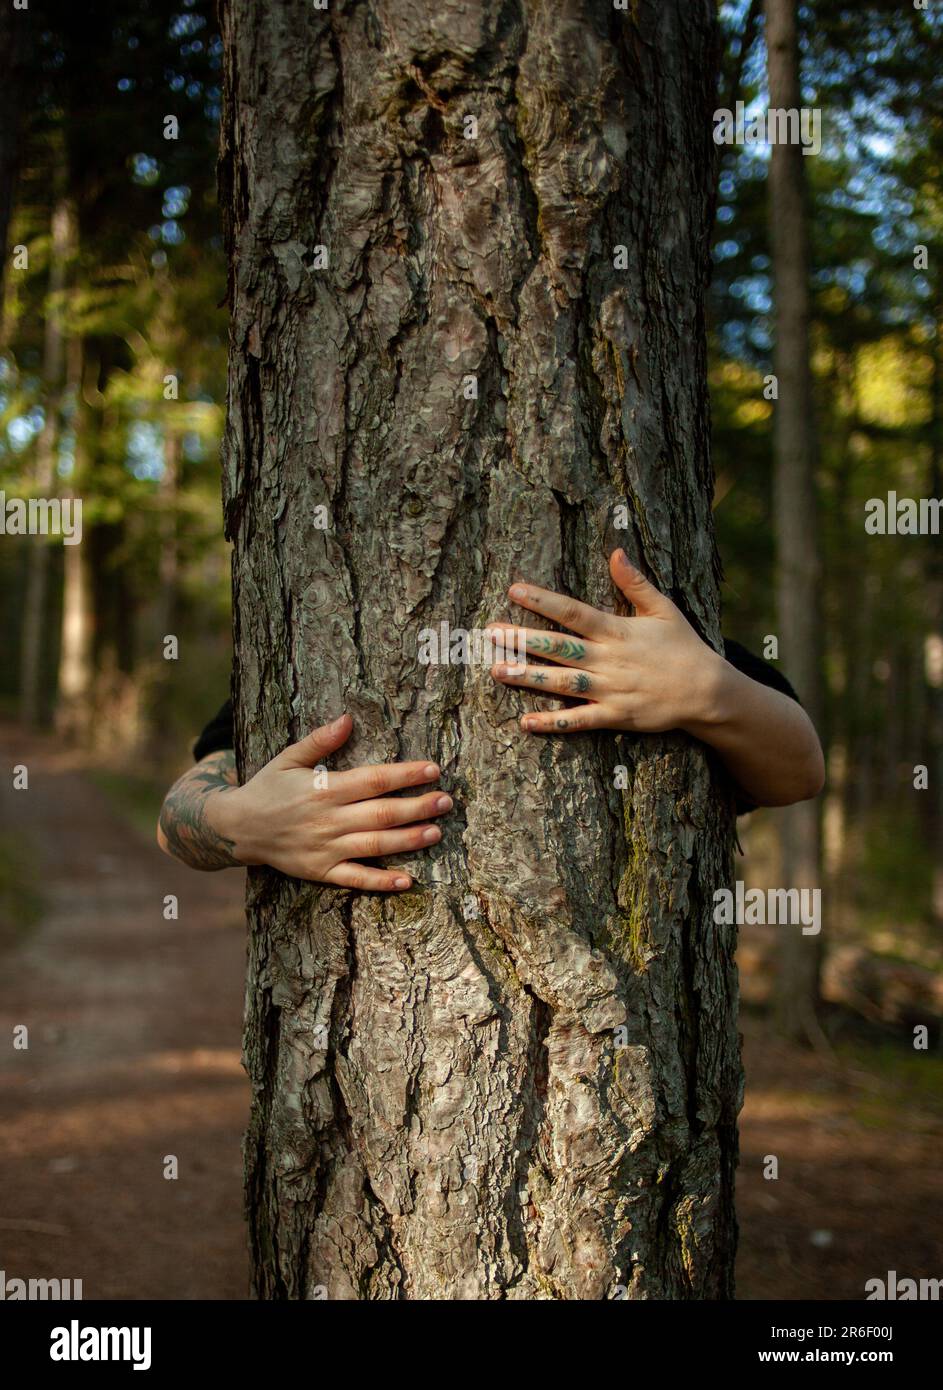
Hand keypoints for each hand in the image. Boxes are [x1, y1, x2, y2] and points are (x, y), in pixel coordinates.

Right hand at [209, 714, 451, 889]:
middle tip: (446, 801)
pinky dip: (381, 882)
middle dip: (418, 807)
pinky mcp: (321, 872)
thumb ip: (320, 741)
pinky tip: (407, 880)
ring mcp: (325, 849)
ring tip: (436, 832)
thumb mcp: (288, 758)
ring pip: (375, 845)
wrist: (237, 828)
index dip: (405, 775)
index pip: (373, 780)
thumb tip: (347, 718)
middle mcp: (328, 820)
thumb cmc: (268, 787)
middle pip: (382, 813)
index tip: (432, 769)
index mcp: (323, 789)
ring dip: (408, 840)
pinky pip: (355, 879)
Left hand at [486, 549, 723, 735]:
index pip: (573, 612)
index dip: (543, 601)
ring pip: (562, 683)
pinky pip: (579, 720)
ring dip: (529, 677)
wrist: (707, 691)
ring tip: (497, 670)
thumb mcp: (664, 609)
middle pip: (559, 647)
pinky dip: (553, 722)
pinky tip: (526, 721)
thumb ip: (635, 583)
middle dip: (523, 639)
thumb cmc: (684, 647)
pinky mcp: (615, 716)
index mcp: (617, 631)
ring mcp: (610, 689)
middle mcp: (609, 659)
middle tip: (490, 633)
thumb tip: (615, 552)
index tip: (514, 590)